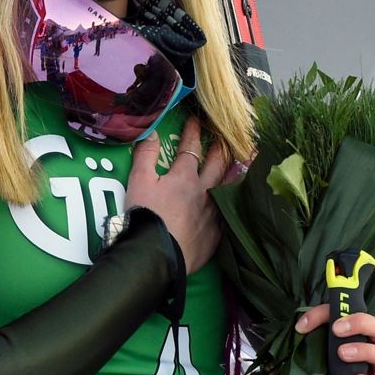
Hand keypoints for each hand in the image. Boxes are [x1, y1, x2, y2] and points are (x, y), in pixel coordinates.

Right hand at [125, 117, 226, 273]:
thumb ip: (145, 155)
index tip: (195, 119)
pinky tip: (232, 205)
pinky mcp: (215, 235)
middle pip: (216, 165)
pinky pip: (226, 215)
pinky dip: (230, 205)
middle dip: (219, 148)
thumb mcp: (138, 181)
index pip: (190, 149)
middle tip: (223, 137)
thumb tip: (151, 132)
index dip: (192, 132)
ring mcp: (212, 215)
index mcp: (184, 177)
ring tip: (236, 165)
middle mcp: (204, 192)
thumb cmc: (146, 216)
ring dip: (230, 174)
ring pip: (226, 189)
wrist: (158, 254)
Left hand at [296, 306, 374, 374]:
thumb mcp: (334, 349)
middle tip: (337, 330)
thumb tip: (300, 327)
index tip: (323, 323)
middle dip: (359, 323)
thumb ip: (321, 334)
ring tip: (342, 354)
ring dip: (361, 351)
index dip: (339, 313)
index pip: (359, 313)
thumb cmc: (348, 369)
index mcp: (367, 333)